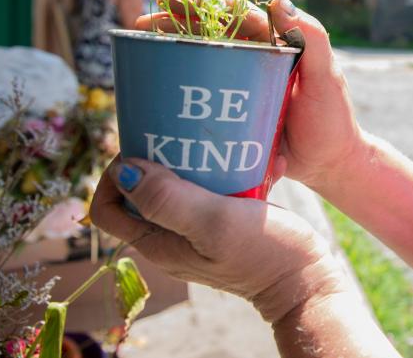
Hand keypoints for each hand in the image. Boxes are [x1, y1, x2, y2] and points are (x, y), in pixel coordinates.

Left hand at [90, 156, 348, 323]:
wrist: (305, 279)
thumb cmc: (263, 253)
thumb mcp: (214, 223)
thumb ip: (168, 200)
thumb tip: (124, 170)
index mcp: (157, 242)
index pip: (107, 208)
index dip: (114, 175)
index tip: (143, 148)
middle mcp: (171, 237)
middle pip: (141, 191)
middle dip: (157, 158)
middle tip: (182, 133)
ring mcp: (197, 230)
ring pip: (177, 186)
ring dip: (195, 159)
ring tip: (220, 139)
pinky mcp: (224, 221)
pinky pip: (211, 188)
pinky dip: (226, 170)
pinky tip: (250, 157)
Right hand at [134, 0, 366, 189]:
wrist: (331, 166)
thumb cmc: (333, 119)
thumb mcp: (327, 77)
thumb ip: (313, 38)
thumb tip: (279, 1)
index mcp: (276, 45)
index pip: (237, 16)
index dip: (207, 4)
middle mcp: (255, 62)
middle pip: (210, 34)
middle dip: (176, 22)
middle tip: (144, 21)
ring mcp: (240, 89)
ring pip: (200, 62)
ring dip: (169, 51)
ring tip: (140, 46)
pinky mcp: (230, 116)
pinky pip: (200, 98)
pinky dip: (176, 90)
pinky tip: (151, 91)